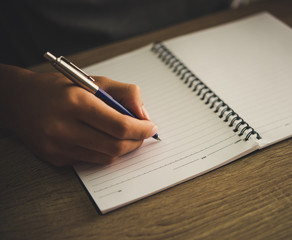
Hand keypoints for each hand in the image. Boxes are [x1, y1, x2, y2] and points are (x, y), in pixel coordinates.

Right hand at [0, 64, 156, 165]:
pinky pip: (91, 160)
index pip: (119, 126)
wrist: (19, 101)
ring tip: (123, 135)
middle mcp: (64, 127)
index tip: (151, 127)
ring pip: (106, 158)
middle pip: (115, 147)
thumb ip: (125, 93)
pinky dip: (104, 152)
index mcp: (76, 102)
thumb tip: (144, 116)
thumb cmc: (60, 88)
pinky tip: (101, 139)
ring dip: (122, 148)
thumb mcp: (94, 80)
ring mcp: (58, 147)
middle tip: (141, 134)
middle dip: (136, 142)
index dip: (141, 129)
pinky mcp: (55, 158)